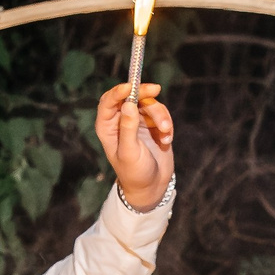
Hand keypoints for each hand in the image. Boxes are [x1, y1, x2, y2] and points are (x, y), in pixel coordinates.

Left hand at [94, 83, 174, 210]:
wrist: (152, 186)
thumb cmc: (134, 173)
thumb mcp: (130, 152)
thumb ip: (128, 128)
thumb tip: (129, 104)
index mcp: (107, 127)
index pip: (108, 101)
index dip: (118, 91)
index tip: (131, 87)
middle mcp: (121, 121)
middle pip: (131, 96)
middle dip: (144, 93)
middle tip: (155, 89)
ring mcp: (137, 121)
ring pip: (149, 104)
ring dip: (160, 116)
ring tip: (165, 132)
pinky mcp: (152, 125)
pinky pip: (161, 114)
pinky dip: (166, 125)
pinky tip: (167, 140)